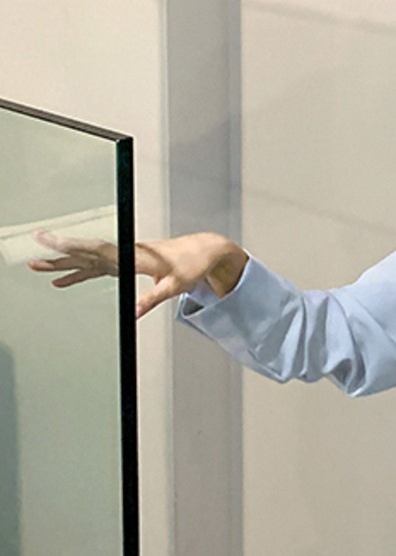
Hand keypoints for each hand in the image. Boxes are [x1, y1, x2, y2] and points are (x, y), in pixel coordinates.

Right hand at [27, 230, 247, 318]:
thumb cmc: (191, 265)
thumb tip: (133, 313)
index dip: (74, 245)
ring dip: (61, 264)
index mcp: (134, 255)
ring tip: (36, 266)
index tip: (52, 241)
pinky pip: (95, 268)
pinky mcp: (125, 263)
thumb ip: (152, 298)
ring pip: (86, 260)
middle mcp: (125, 253)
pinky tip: (61, 281)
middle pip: (85, 253)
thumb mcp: (175, 285)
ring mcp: (123, 258)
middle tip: (32, 253)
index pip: (98, 249)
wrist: (203, 251)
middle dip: (58, 254)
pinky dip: (77, 274)